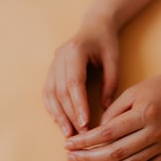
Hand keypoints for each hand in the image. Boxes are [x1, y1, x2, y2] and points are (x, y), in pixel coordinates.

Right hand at [43, 16, 118, 136]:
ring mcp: (53, 64)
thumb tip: (106, 109)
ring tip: (68, 134)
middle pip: (61, 91)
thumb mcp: (114, 60)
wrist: (94, 27)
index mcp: (76, 51)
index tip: (85, 123)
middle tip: (80, 134)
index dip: (78, 104)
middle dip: (70, 115)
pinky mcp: (51, 71)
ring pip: (51, 94)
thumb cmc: (106, 43)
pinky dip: (52, 109)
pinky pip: (47, 92)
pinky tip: (59, 122)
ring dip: (58, 116)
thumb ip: (110, 83)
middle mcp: (60, 57)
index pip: (74, 82)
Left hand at [64, 70, 160, 160]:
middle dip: (89, 157)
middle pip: (116, 152)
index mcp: (145, 114)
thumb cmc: (157, 87)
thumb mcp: (132, 92)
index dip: (85, 141)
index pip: (108, 133)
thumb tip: (97, 132)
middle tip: (71, 157)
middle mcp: (155, 132)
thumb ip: (113, 112)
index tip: (68, 144)